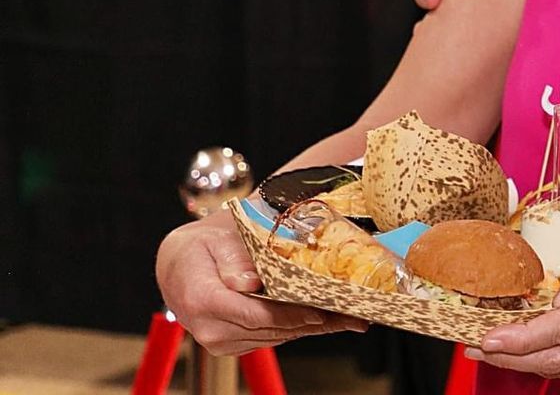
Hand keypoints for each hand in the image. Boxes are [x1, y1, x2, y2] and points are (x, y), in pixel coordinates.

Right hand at [156, 215, 365, 354]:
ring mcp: (221, 340)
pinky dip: (299, 327)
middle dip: (314, 320)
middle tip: (353, 313)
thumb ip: (233, 259)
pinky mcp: (233, 343)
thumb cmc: (201, 247)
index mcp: (202, 300)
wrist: (181, 265)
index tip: (321, 310)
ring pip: (276, 336)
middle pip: (271, 328)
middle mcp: (210, 328)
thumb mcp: (216, 240)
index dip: (290, 314)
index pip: (254, 313)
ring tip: (350, 317)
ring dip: (313, 327)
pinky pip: (272, 337)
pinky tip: (329, 320)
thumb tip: (248, 282)